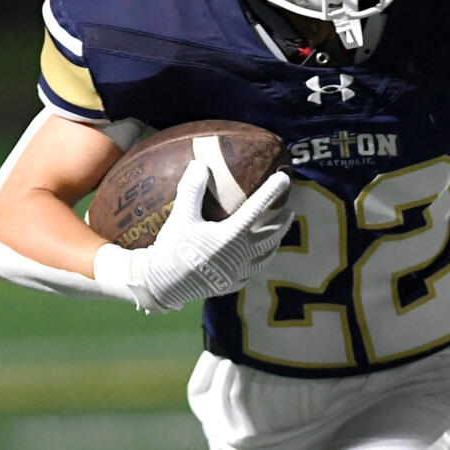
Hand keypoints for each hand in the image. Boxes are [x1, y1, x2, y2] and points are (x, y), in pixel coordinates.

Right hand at [95, 160, 292, 313]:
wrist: (161, 286)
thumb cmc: (172, 249)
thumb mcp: (181, 216)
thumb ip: (192, 189)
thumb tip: (200, 164)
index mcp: (231, 236)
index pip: (258, 208)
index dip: (272, 191)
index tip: (285, 178)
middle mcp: (240, 255)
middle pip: (271, 236)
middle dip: (282, 221)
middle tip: (289, 209)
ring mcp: (238, 273)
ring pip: (266, 256)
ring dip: (275, 242)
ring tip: (279, 234)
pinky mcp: (231, 285)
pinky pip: (252, 271)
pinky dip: (258, 261)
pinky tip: (256, 257)